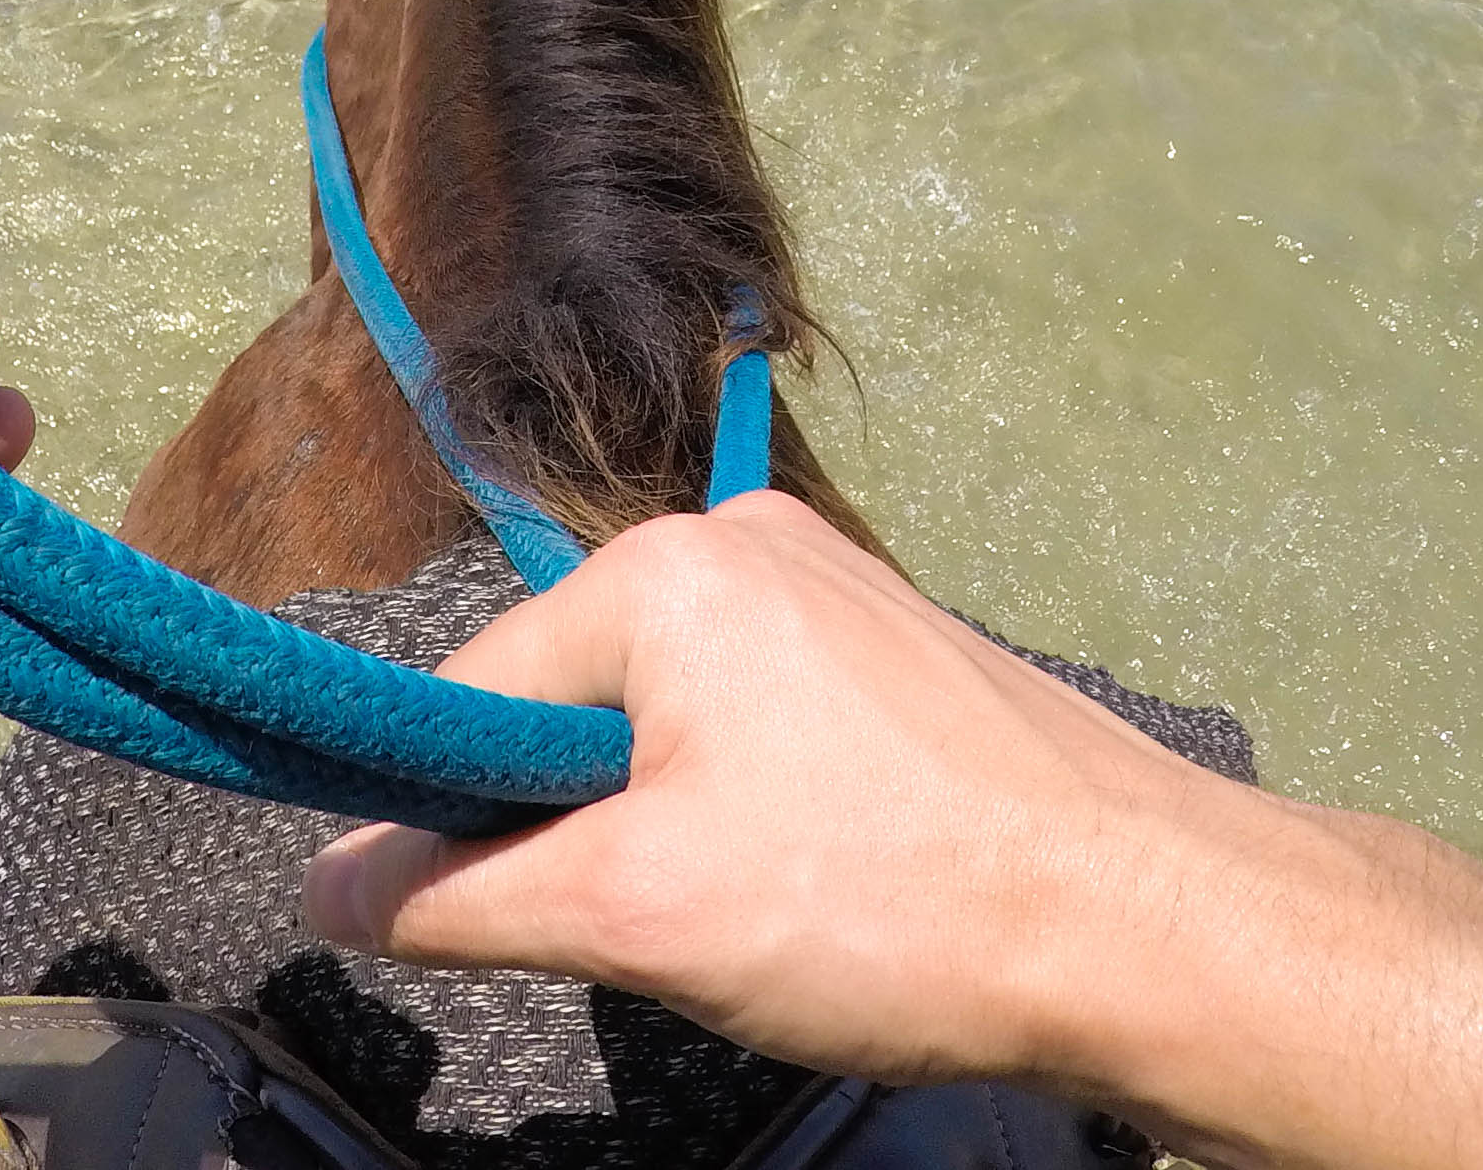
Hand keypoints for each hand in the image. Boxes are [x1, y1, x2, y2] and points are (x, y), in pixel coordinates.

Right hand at [300, 497, 1482, 1169]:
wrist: (1151, 926)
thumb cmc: (894, 901)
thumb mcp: (635, 912)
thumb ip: (460, 894)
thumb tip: (331, 889)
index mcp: (667, 567)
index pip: (477, 693)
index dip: (456, 826)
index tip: (482, 926)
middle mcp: (744, 546)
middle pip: (575, 707)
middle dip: (588, 833)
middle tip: (668, 936)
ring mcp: (836, 597)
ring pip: (672, 733)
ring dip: (673, 837)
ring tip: (764, 925)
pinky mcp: (902, 660)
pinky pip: (763, 736)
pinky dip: (758, 822)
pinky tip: (826, 896)